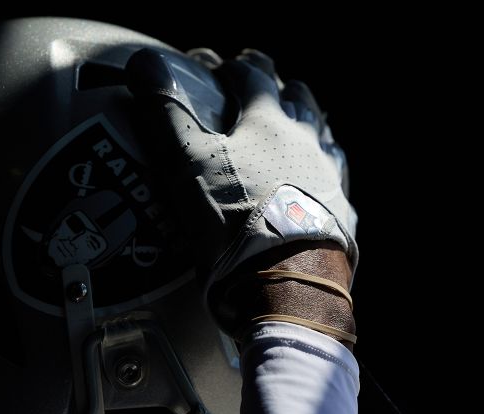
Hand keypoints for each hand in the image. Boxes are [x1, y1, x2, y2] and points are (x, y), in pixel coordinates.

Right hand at [125, 48, 357, 336]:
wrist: (285, 281)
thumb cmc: (233, 221)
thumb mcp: (187, 164)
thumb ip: (164, 113)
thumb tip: (142, 61)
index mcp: (268, 122)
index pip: (251, 78)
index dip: (233, 69)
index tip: (220, 67)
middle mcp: (306, 142)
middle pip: (297, 100)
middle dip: (277, 88)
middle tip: (263, 86)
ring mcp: (328, 177)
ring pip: (321, 136)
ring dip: (307, 124)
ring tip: (295, 126)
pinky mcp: (340, 214)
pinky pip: (334, 180)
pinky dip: (322, 170)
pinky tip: (316, 180)